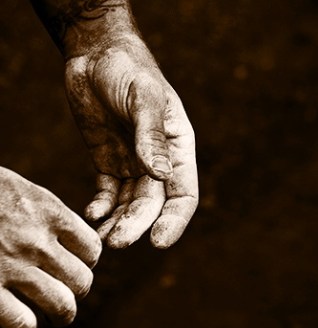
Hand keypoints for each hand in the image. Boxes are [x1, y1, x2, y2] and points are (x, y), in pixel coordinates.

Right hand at [0, 167, 101, 327]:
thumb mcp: (25, 192)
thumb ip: (50, 215)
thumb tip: (72, 239)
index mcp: (50, 213)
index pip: (92, 248)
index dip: (88, 261)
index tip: (77, 263)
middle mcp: (36, 241)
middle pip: (82, 280)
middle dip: (78, 290)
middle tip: (67, 291)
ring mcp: (12, 266)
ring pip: (61, 304)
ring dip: (61, 313)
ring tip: (53, 315)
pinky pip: (22, 322)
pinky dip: (26, 325)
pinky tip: (22, 318)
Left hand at [65, 34, 197, 248]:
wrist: (96, 54)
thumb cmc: (128, 69)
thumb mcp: (143, 97)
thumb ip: (151, 135)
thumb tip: (161, 175)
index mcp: (178, 146)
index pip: (184, 192)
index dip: (175, 219)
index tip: (159, 241)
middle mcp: (159, 160)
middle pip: (153, 204)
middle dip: (137, 224)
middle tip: (116, 242)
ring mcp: (133, 162)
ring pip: (130, 203)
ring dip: (118, 222)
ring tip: (102, 238)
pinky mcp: (109, 161)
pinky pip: (108, 192)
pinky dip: (101, 207)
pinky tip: (92, 214)